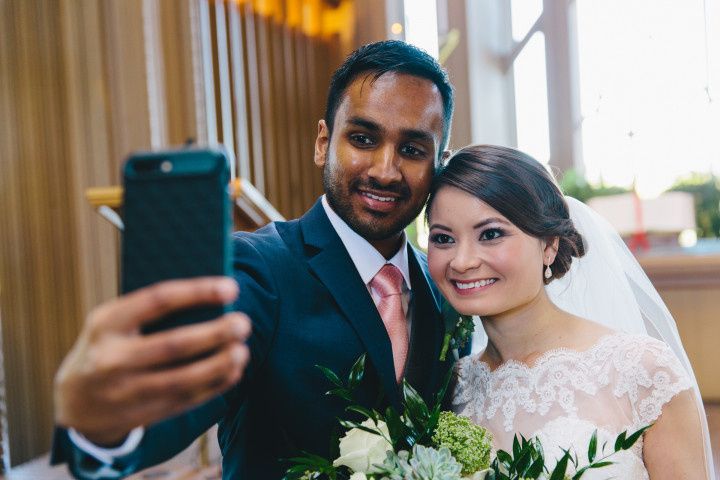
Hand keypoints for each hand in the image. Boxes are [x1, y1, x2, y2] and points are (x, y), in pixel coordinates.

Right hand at [54, 277, 250, 446]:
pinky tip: (233, 372)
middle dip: (214, 334)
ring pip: (182, 380)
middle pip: (173, 345)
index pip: (158, 300)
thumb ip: (152, 310)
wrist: (74, 402)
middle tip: (244, 323)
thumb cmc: (108, 345)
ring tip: (242, 351)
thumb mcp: (114, 321)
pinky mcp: (141, 415)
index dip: (198, 292)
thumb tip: (212, 299)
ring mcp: (125, 392)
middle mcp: (112, 358)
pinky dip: (214, 386)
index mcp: (106, 323)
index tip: (232, 287)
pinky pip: (185, 401)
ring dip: (219, 365)